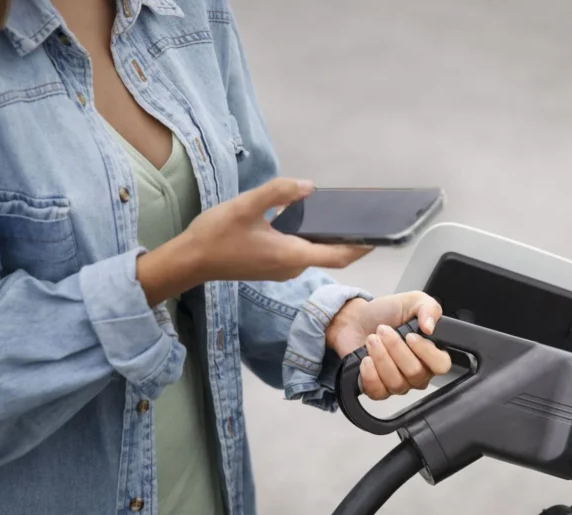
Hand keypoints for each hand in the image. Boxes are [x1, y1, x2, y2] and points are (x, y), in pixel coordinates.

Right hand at [137, 178, 369, 306]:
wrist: (190, 261)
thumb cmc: (215, 236)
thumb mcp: (245, 206)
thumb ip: (277, 193)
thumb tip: (307, 187)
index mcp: (292, 255)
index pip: (339, 255)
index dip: (363, 246)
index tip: (381, 235)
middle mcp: (292, 267)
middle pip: (330, 253)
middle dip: (348, 237)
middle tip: (363, 215)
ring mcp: (282, 269)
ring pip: (314, 252)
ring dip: (328, 236)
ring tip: (340, 213)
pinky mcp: (272, 266)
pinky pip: (300, 252)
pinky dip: (310, 238)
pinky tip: (306, 218)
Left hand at [326, 292, 452, 399]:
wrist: (355, 320)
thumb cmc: (384, 314)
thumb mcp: (412, 301)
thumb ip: (429, 308)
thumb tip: (430, 327)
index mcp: (430, 353)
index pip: (442, 365)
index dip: (427, 352)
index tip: (410, 336)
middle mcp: (417, 372)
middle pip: (416, 373)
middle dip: (396, 348)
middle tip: (383, 331)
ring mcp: (398, 384)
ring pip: (396, 383)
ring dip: (381, 357)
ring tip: (372, 340)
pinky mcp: (377, 390)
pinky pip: (379, 392)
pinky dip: (370, 374)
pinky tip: (366, 359)